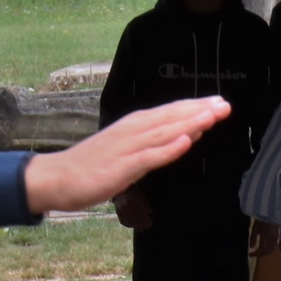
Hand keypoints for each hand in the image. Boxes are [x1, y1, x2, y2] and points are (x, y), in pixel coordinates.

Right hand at [32, 97, 228, 215]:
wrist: (56, 177)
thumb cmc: (90, 166)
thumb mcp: (125, 151)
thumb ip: (150, 145)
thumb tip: (179, 136)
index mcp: (133, 126)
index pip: (169, 112)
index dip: (194, 106)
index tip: (218, 102)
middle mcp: (132, 131)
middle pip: (170, 117)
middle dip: (199, 110)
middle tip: (225, 104)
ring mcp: (127, 148)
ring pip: (164, 132)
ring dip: (190, 122)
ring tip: (213, 115)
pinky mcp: (121, 167)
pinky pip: (149, 156)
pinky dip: (169, 148)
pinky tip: (187, 140)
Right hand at [113, 187, 153, 230]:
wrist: (121, 190)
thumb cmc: (133, 192)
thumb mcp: (141, 196)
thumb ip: (146, 205)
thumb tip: (150, 213)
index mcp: (134, 201)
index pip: (141, 214)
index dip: (145, 221)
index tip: (150, 224)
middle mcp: (127, 206)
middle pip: (135, 219)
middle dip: (141, 225)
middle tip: (145, 228)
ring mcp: (121, 209)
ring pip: (128, 221)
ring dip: (135, 226)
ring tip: (140, 228)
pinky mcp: (117, 211)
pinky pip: (122, 221)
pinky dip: (128, 225)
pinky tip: (132, 225)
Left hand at [248, 220, 280, 257]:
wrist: (271, 213)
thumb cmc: (261, 220)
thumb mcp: (255, 228)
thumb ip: (253, 238)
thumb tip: (251, 247)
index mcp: (265, 237)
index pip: (261, 249)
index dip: (255, 254)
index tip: (249, 254)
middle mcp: (272, 239)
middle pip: (267, 251)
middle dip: (260, 254)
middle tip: (254, 254)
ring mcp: (276, 238)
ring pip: (271, 250)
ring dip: (265, 253)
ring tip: (259, 252)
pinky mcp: (277, 237)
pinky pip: (274, 246)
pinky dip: (269, 250)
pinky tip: (265, 248)